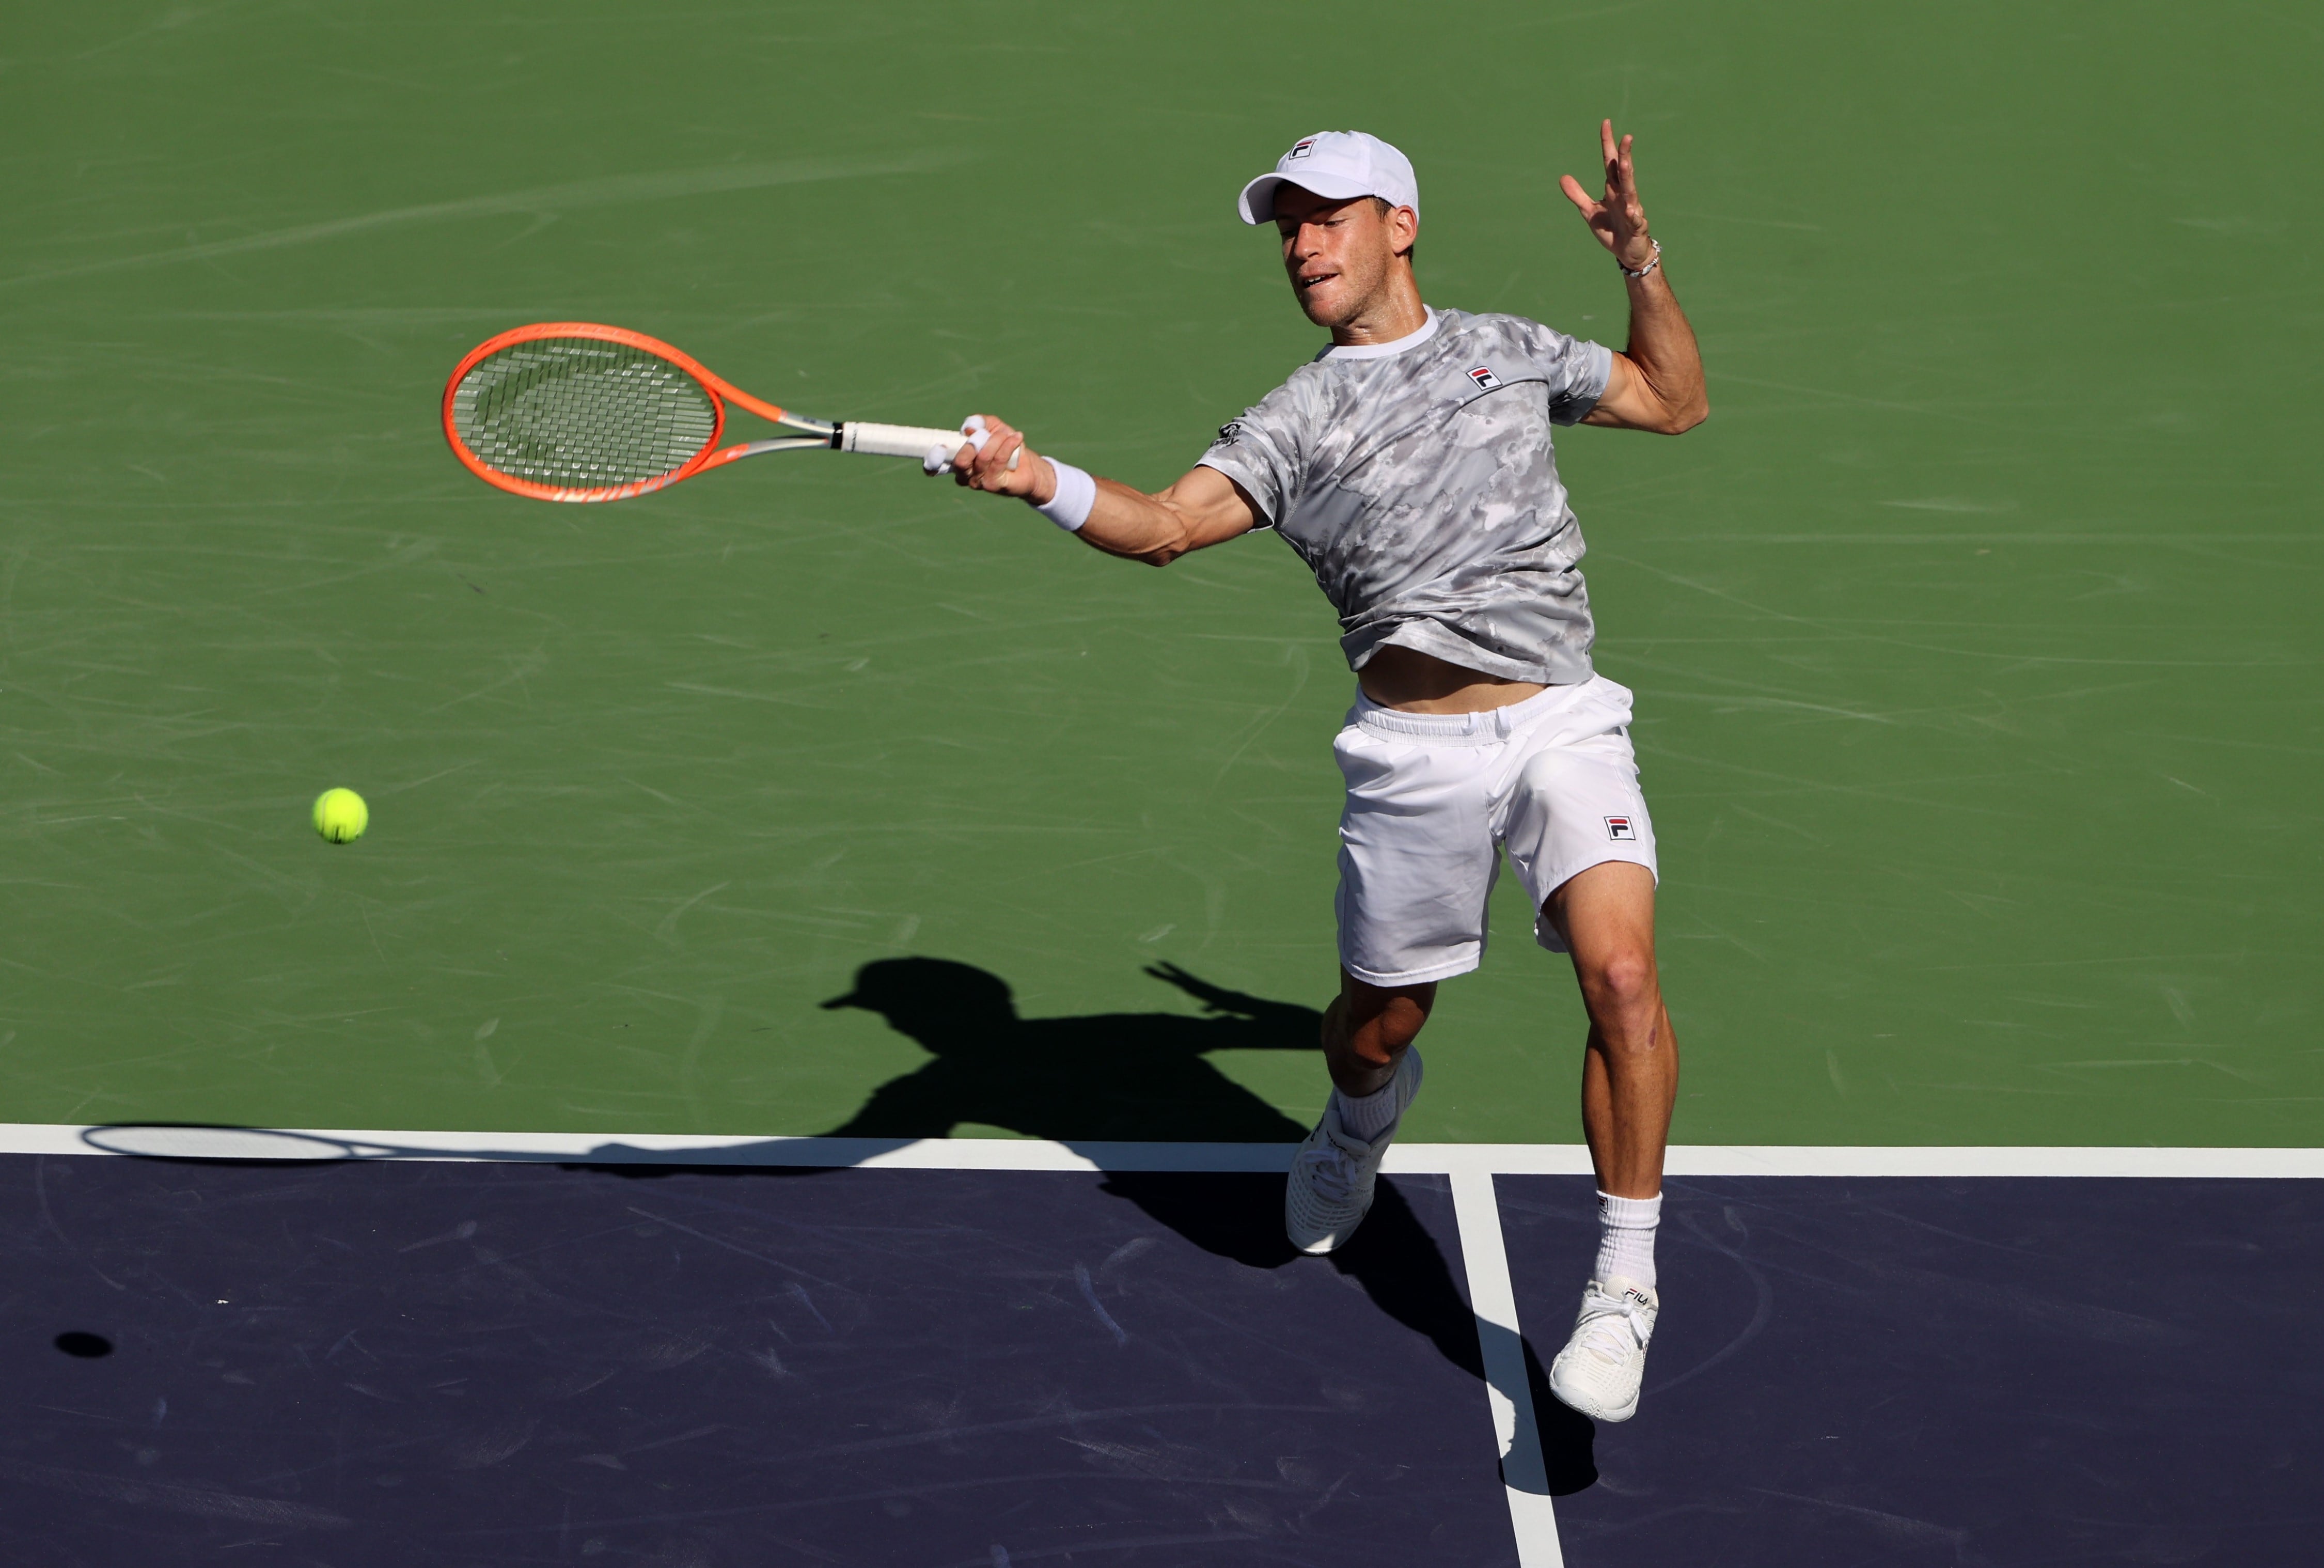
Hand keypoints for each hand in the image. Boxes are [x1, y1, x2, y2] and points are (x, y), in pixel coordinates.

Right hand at [941, 415, 1050, 501]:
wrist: (1028, 466)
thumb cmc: (1005, 445)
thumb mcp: (992, 427)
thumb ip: (979, 423)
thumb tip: (969, 429)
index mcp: (958, 460)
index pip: (936, 466)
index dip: (932, 460)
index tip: (939, 448)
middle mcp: (964, 475)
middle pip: (960, 461)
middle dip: (973, 444)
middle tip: (985, 435)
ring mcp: (978, 482)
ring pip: (982, 458)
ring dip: (996, 441)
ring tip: (1007, 434)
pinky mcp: (993, 485)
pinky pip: (998, 461)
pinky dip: (1007, 445)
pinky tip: (1016, 437)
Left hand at [1559, 120, 1655, 272]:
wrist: (1627, 252)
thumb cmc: (1611, 228)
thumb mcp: (1589, 211)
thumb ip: (1577, 194)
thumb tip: (1562, 177)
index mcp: (1613, 189)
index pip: (1610, 162)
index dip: (1607, 143)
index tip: (1605, 123)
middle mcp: (1624, 195)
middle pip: (1623, 171)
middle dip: (1624, 154)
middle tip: (1626, 136)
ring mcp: (1632, 209)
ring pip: (1631, 190)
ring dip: (1629, 176)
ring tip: (1626, 163)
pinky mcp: (1637, 226)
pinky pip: (1635, 219)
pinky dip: (1633, 214)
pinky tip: (1631, 210)